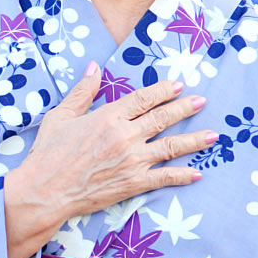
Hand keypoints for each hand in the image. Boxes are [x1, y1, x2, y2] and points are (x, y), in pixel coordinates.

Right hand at [3, 64, 215, 257]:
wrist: (45, 191)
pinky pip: (163, 178)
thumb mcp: (62, 115)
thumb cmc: (49, 153)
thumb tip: (94, 67)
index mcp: (108, 117)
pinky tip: (197, 173)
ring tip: (213, 135)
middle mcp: (124, 136)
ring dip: (194, 140)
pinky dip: (182, 176)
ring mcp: (131, 161)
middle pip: (162, 118)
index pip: (143, 99)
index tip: (178, 86)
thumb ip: (82, 91)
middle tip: (202, 102)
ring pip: (170, 146)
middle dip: (184, 109)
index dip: (162, 91)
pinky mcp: (132, 183)